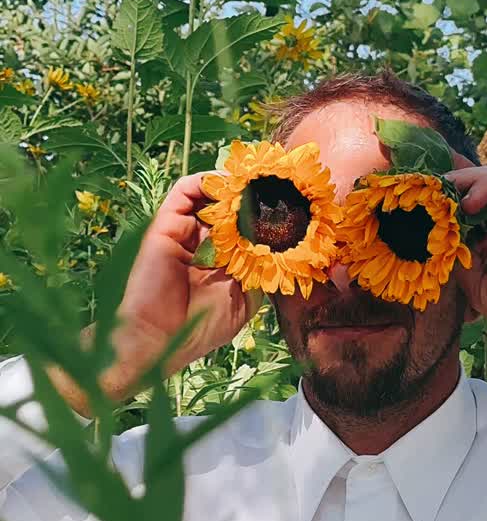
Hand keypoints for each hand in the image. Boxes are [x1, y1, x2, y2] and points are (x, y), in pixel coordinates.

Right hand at [109, 174, 258, 394]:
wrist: (162, 339)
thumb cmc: (203, 327)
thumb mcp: (245, 301)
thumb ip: (261, 271)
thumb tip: (280, 242)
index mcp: (225, 260)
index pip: (248, 227)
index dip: (266, 214)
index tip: (291, 203)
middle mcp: (206, 242)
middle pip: (231, 206)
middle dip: (253, 194)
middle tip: (276, 182)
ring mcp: (186, 232)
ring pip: (210, 195)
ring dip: (233, 185)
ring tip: (253, 182)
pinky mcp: (166, 224)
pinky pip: (184, 191)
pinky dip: (206, 181)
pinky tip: (228, 185)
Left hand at [447, 160, 486, 393]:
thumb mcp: (477, 285)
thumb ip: (461, 257)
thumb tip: (441, 236)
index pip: (476, 212)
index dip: (452, 201)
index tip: (426, 199)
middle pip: (484, 191)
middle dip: (455, 185)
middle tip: (430, 188)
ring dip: (466, 181)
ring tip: (446, 191)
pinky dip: (485, 184)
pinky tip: (469, 202)